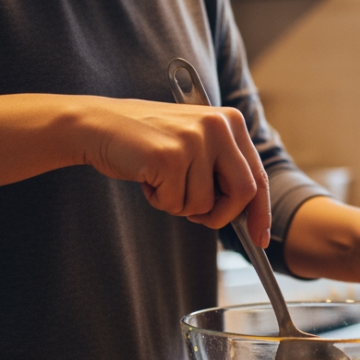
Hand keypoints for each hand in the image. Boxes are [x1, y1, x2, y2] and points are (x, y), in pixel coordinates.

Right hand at [81, 97, 270, 244]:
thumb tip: (247, 214)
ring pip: (204, 203)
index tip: (260, 238)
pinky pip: (176, 203)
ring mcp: (194, 140)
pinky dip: (159, 200)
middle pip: (243, 192)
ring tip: (160, 180)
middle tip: (198, 217)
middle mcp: (218, 126)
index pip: (258, 175)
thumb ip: (221, 169)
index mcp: (230, 121)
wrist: (99, 124)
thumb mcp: (194, 143)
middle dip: (221, 215)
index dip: (261, 211)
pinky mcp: (170, 157)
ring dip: (179, 204)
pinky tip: (147, 177)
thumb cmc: (147, 140)